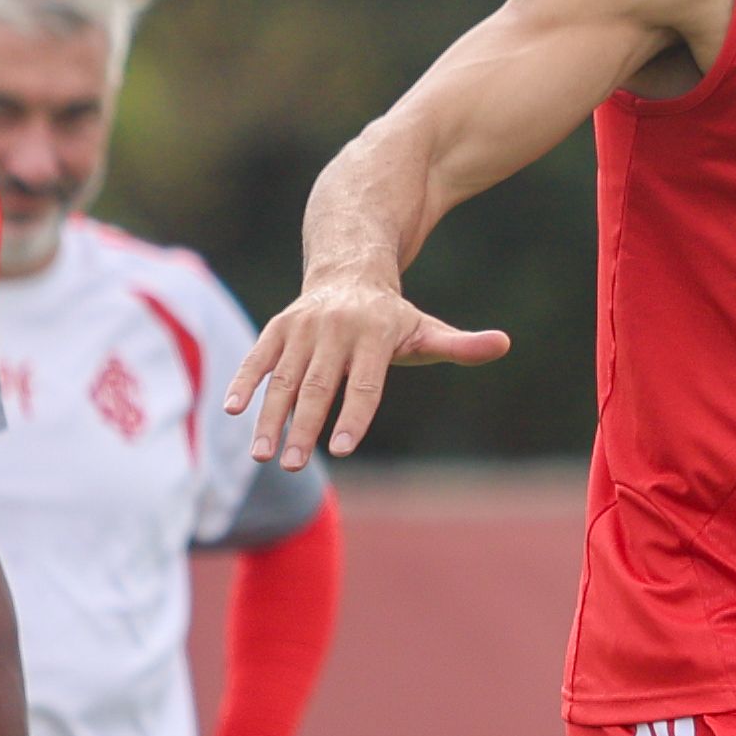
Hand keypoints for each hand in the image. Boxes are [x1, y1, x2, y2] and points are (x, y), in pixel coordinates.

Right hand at [229, 270, 506, 467]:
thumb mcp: (427, 330)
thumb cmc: (393, 318)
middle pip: (318, 385)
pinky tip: (232, 411)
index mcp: (376, 333)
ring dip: (270, 418)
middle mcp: (336, 328)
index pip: (364, 383)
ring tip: (263, 456)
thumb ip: (461, 345)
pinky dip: (243, 382)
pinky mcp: (278, 326)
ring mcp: (303, 327)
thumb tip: (503, 343)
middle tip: (294, 465)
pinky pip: (258, 357)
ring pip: (283, 377)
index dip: (354, 416)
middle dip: (304, 428)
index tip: (343, 449)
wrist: (350, 270)